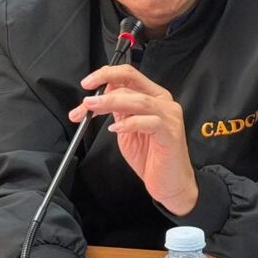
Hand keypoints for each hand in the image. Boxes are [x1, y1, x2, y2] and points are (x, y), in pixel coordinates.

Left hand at [70, 65, 198, 215]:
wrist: (169, 183)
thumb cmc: (150, 156)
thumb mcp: (126, 128)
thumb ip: (117, 110)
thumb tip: (95, 98)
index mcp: (152, 95)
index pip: (128, 74)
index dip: (105, 75)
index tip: (86, 84)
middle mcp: (162, 101)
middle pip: (131, 81)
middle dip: (103, 87)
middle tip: (86, 100)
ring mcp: (169, 116)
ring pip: (138, 100)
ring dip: (111, 101)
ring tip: (93, 108)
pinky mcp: (171, 133)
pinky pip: (149, 122)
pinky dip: (130, 123)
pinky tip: (115, 129)